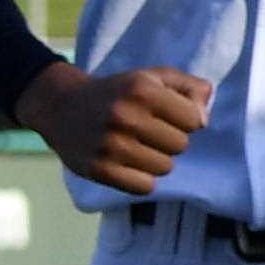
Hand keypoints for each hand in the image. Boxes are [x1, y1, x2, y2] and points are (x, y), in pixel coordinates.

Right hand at [28, 61, 206, 199]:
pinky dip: (140, 178)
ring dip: (156, 159)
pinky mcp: (97, 169)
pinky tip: (126, 162)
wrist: (60, 106)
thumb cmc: (120, 92)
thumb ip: (193, 89)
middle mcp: (124, 116)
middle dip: (169, 139)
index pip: (194, 121)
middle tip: (146, 130)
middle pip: (181, 146)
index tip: (165, 114)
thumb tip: (204, 121)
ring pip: (164, 167)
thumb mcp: (155, 78)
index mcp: (142, 89)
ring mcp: (109, 145)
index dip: (185, 118)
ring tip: (134, 144)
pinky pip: (145, 187)